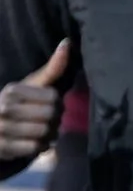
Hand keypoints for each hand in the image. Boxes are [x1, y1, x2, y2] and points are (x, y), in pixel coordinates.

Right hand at [0, 38, 70, 160]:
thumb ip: (52, 68)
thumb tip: (67, 42)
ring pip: (45, 133)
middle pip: (51, 116)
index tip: (51, 105)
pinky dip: (41, 147)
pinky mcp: (3, 148)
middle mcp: (4, 107)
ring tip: (43, 132)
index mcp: (12, 90)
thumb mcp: (31, 86)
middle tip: (50, 121)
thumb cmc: (18, 105)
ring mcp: (1, 129)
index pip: (54, 97)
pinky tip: (36, 142)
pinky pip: (36, 148)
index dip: (58, 104)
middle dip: (56, 121)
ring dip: (50, 135)